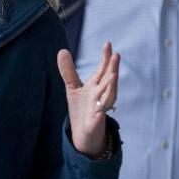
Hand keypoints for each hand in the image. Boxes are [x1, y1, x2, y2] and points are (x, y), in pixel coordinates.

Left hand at [57, 41, 119, 157]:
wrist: (84, 134)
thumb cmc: (82, 109)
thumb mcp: (73, 88)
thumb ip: (68, 71)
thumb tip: (62, 50)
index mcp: (96, 87)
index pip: (102, 70)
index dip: (105, 58)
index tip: (108, 44)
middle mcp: (100, 96)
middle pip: (108, 81)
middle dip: (112, 69)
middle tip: (116, 55)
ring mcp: (99, 110)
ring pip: (108, 99)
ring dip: (111, 88)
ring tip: (113, 77)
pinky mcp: (94, 125)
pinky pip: (97, 121)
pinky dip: (98, 117)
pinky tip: (98, 114)